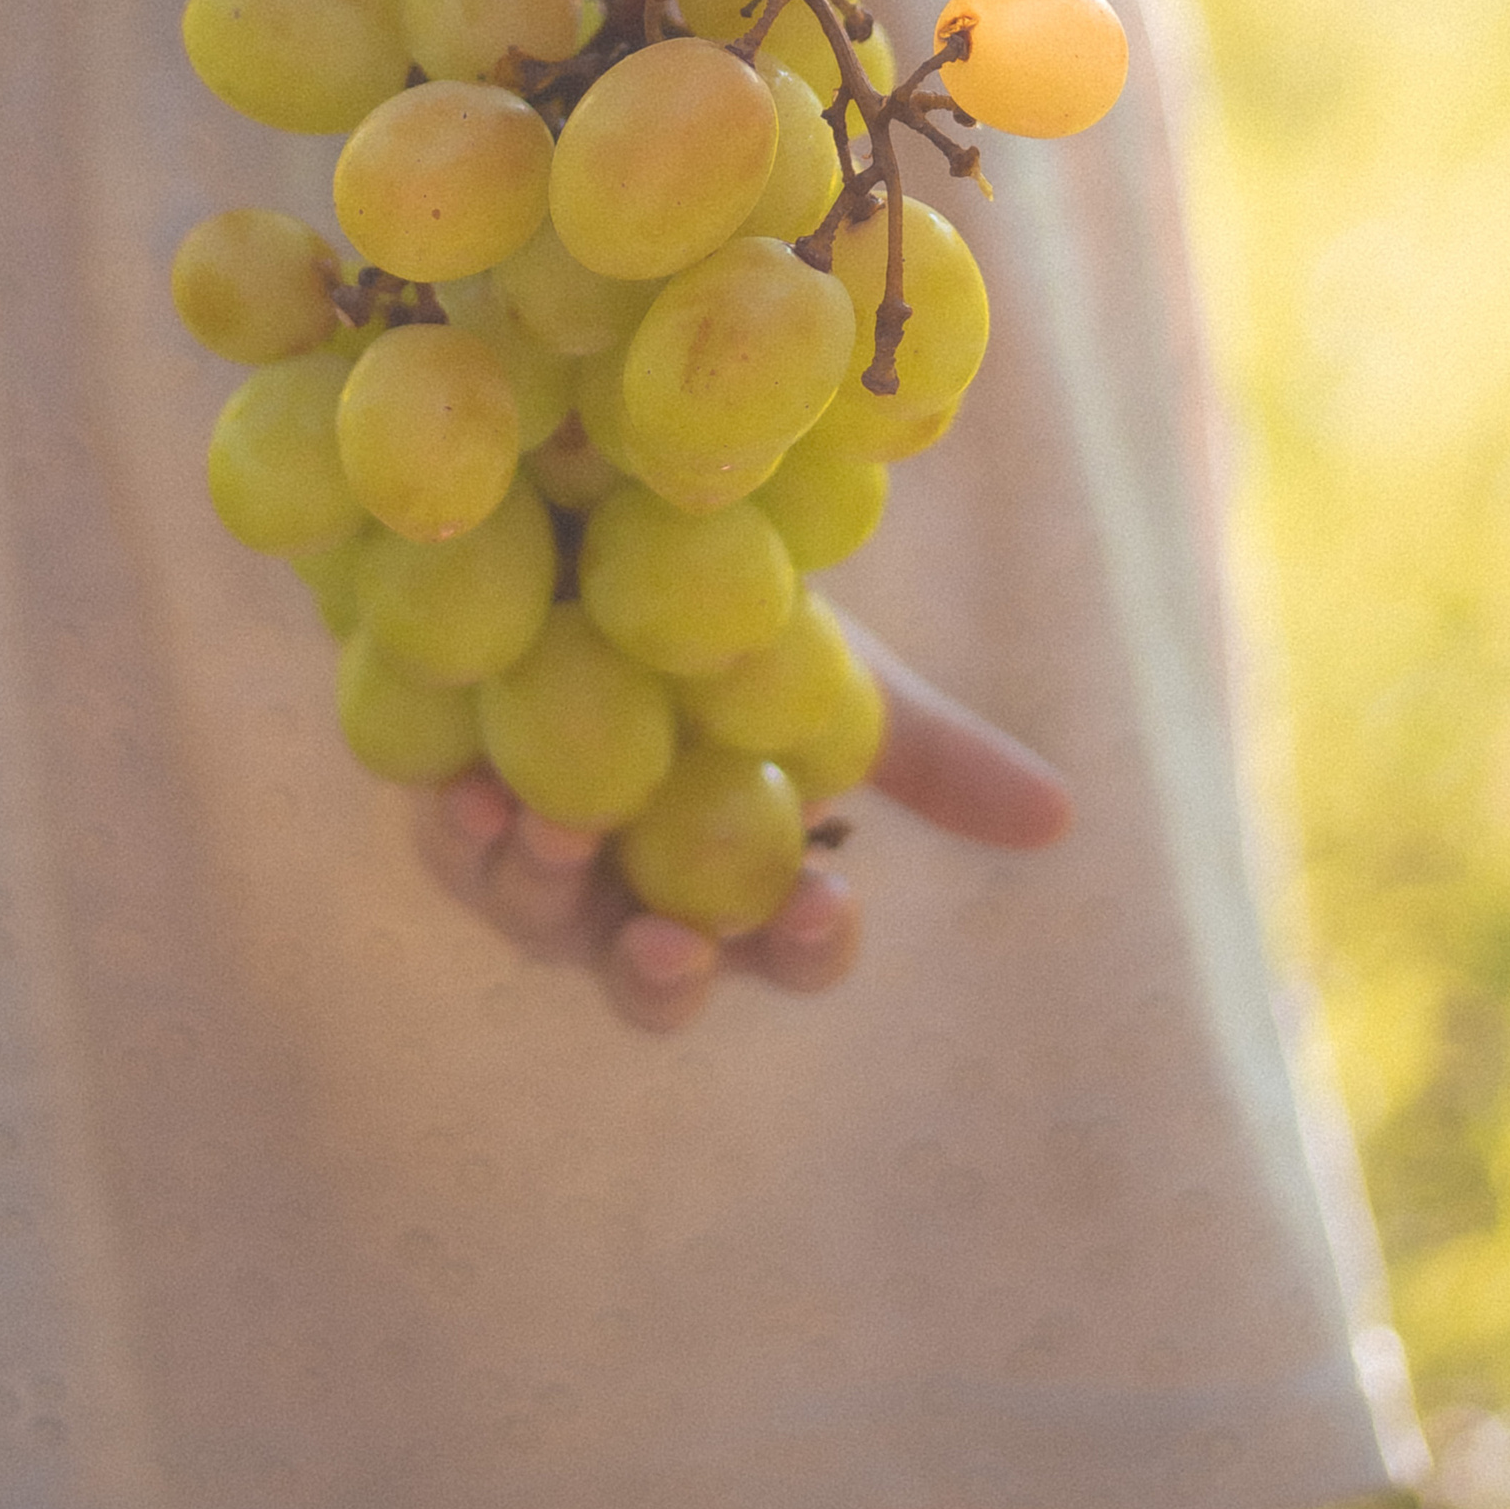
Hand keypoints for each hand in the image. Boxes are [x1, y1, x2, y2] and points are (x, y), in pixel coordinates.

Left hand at [410, 621, 1069, 1034]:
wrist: (593, 528)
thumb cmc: (722, 624)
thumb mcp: (832, 679)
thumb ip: (929, 754)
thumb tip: (1057, 817)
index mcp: (741, 881)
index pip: (787, 949)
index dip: (806, 943)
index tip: (823, 899)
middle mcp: (636, 896)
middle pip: (655, 980)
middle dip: (663, 975)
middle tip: (671, 945)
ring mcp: (538, 864)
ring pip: (543, 918)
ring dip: (548, 888)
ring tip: (556, 830)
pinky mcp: (452, 811)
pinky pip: (454, 840)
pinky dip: (465, 824)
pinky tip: (471, 791)